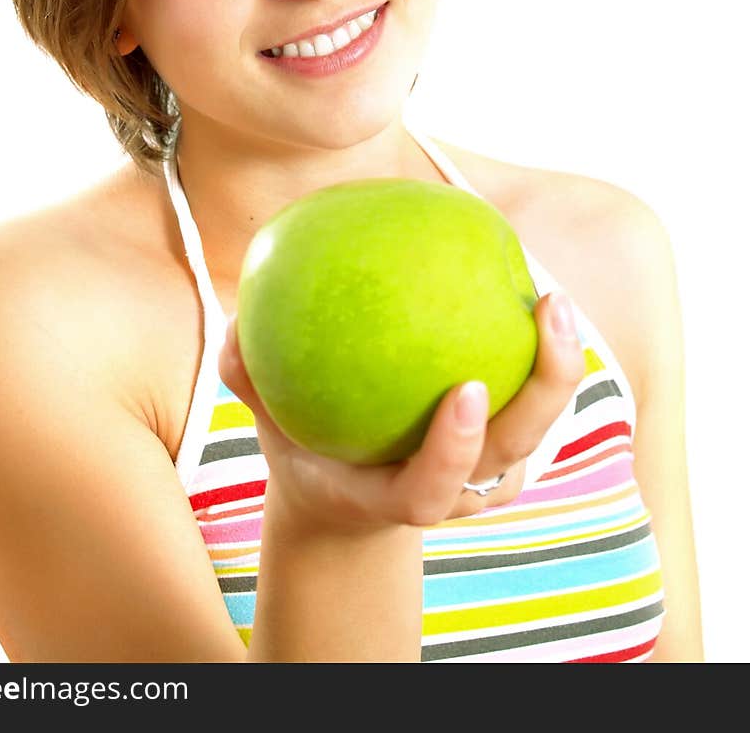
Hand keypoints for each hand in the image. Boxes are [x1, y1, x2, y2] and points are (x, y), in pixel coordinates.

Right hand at [218, 291, 585, 529]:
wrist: (348, 498)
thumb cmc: (306, 447)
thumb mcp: (268, 422)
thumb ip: (248, 378)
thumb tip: (236, 328)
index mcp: (393, 497)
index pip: (431, 488)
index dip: (454, 448)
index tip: (467, 389)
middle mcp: (451, 491)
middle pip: (512, 453)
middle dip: (541, 389)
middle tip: (545, 308)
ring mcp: (484, 475)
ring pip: (535, 429)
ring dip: (555, 367)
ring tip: (551, 296)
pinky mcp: (501, 451)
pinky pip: (528, 404)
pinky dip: (537, 357)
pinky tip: (527, 293)